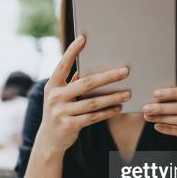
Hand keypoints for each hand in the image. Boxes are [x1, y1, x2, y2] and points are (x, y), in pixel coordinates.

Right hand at [37, 36, 129, 152]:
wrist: (49, 139)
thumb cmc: (59, 111)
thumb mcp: (60, 95)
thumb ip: (71, 82)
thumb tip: (91, 67)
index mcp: (52, 85)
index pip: (63, 65)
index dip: (72, 51)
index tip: (83, 38)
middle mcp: (55, 97)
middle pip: (86, 84)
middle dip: (108, 77)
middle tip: (125, 72)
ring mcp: (61, 112)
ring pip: (93, 103)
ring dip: (112, 97)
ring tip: (127, 93)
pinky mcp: (70, 125)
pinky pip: (93, 117)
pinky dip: (107, 112)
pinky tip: (118, 108)